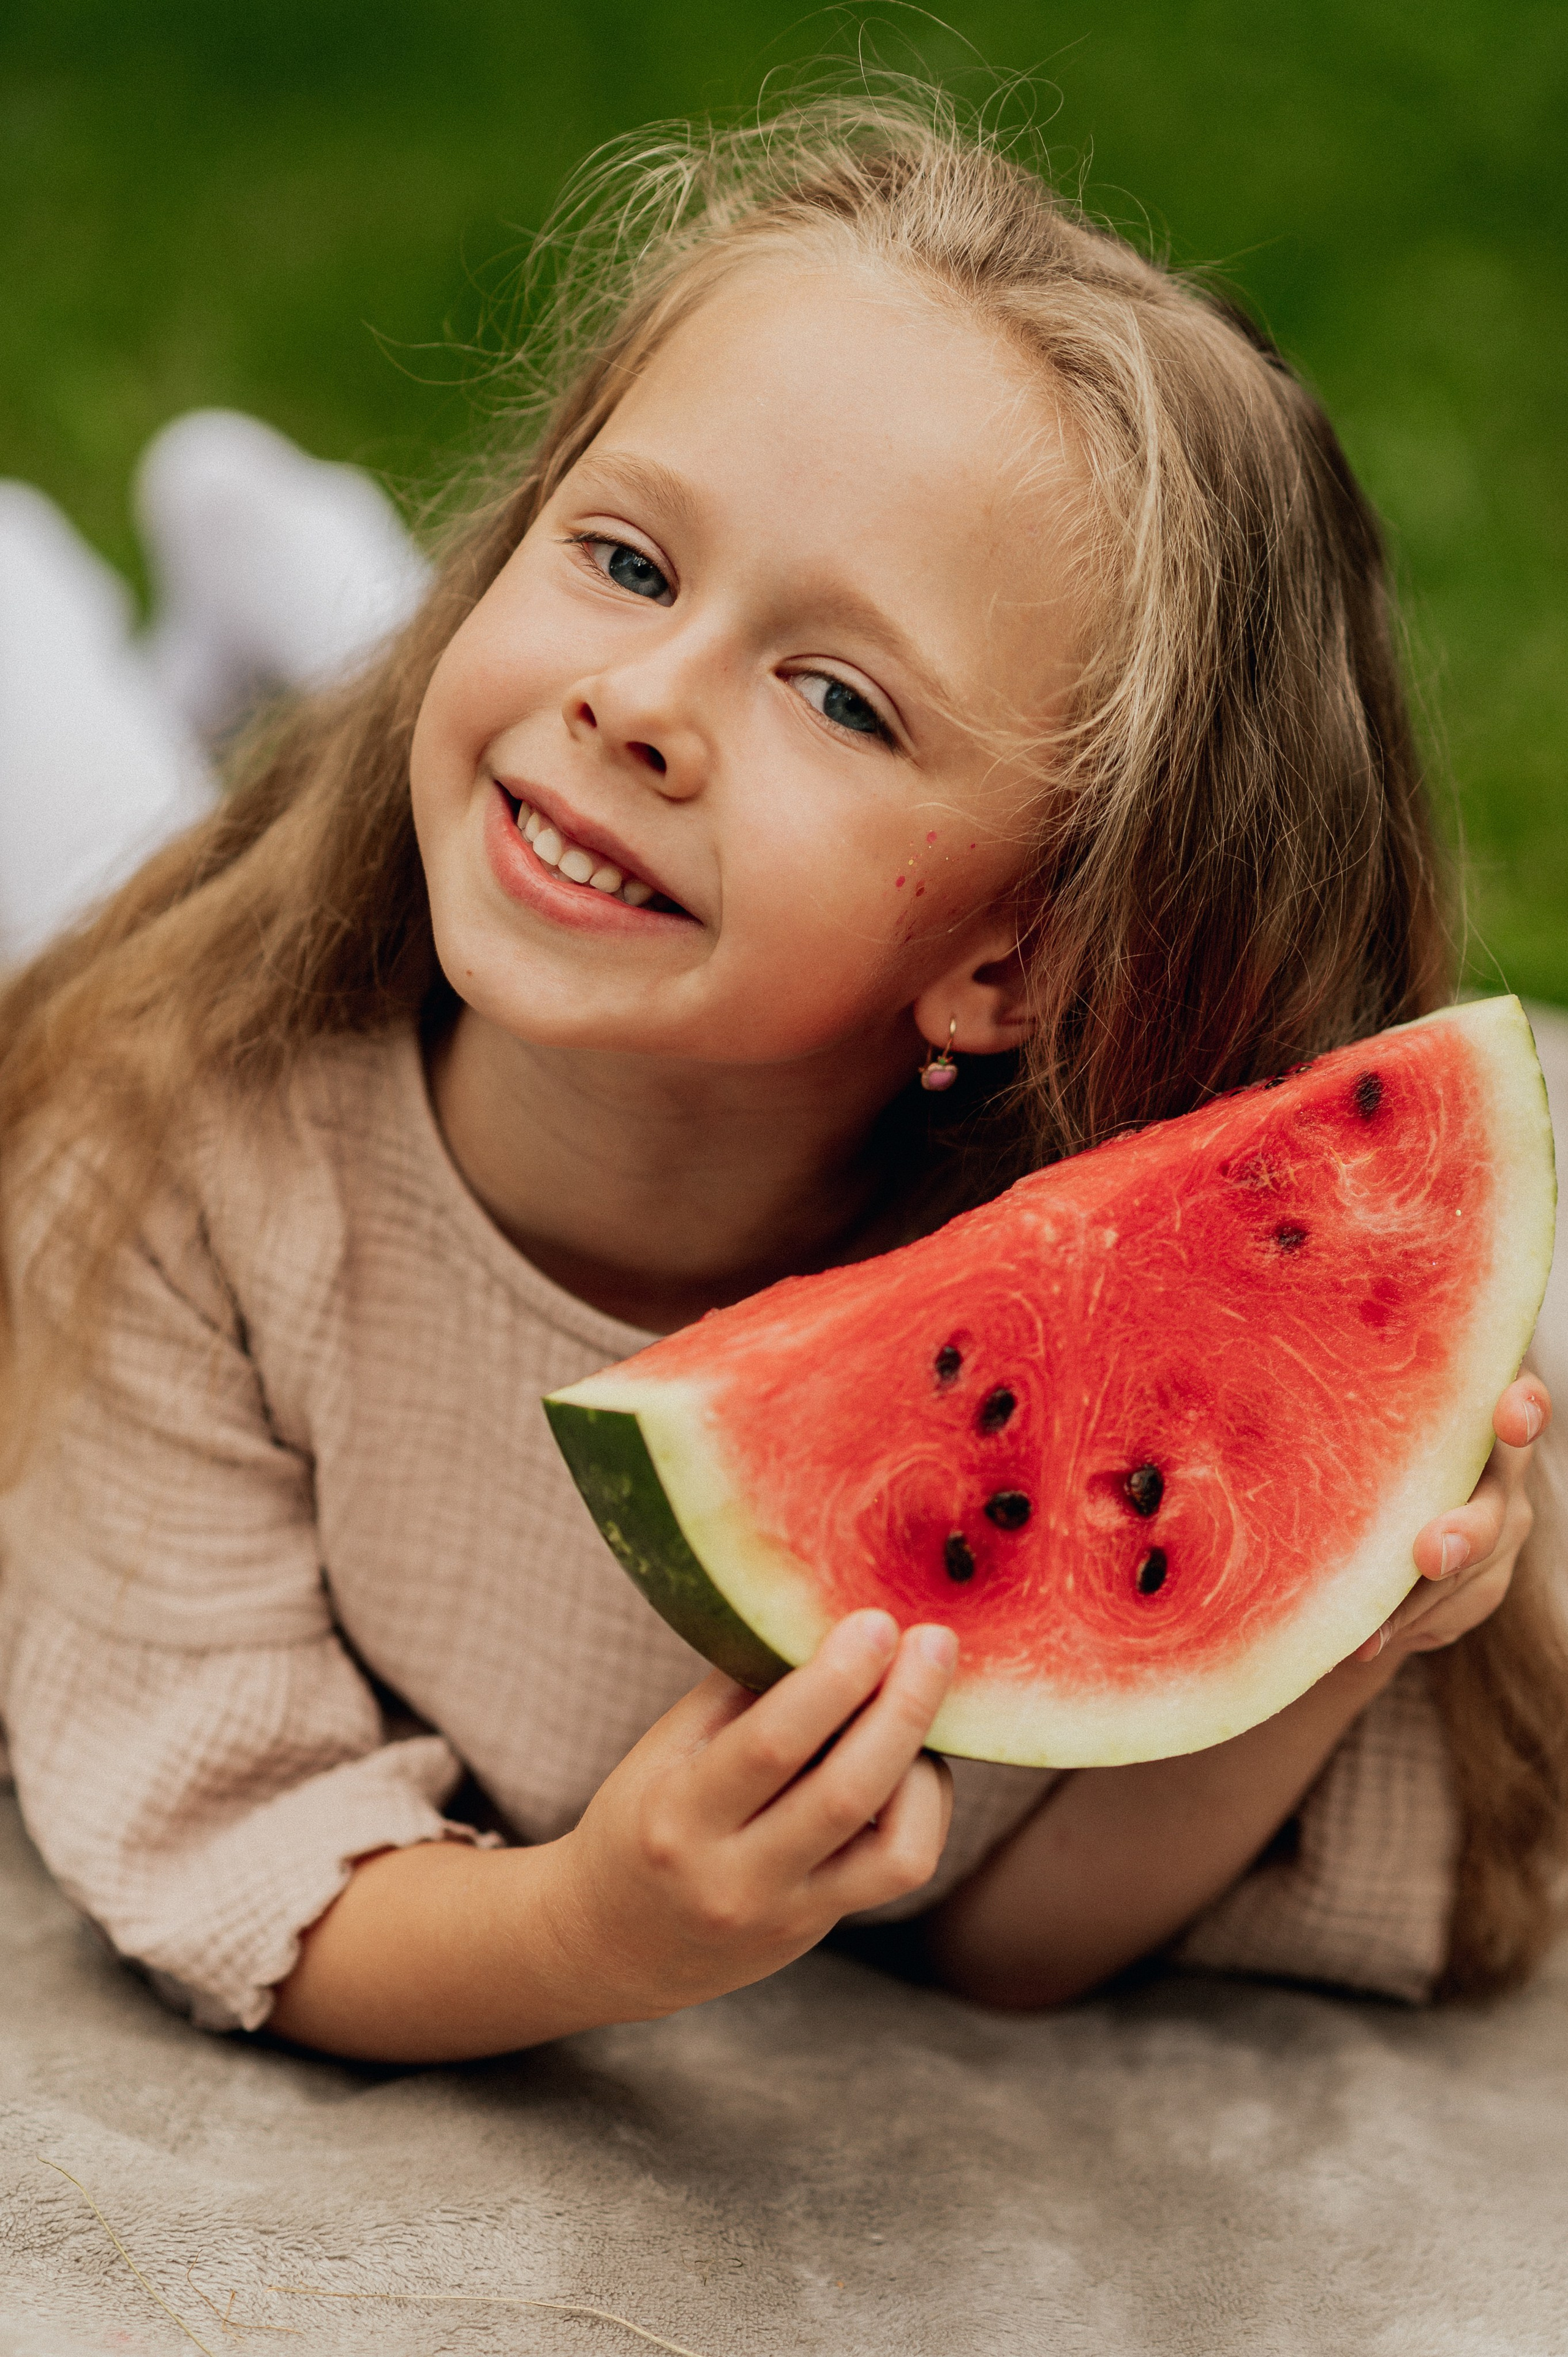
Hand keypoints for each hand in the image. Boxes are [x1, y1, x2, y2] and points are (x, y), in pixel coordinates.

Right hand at [550, 1609, 956, 2021]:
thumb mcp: (664, 1751)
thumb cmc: (640, 1822)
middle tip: (936, 1641)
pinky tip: (914, 1765)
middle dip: (903, 1707)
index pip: (771, 1743)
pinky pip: (901, 1867)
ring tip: (923, 1706)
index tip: (877, 1621)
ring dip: (925, 1764)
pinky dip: (923, 1806)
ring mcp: (785, 1914)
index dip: (835, 1678)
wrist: (616, 1944)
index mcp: (679, 1817)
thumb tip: (825, 1620)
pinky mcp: (821, 1926)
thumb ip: (740, 1692)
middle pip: (846, 1793)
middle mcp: (733, 1878)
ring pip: (895, 1848)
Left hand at [1355, 1375, 1550, 1662]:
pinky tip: (1367, 1639)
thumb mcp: (1359, 1422)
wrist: (1367, 1503)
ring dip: (1419, 1600)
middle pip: (1496, 1504)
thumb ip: (1357, 1418)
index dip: (1522, 1408)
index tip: (1509, 1420)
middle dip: (1469, 1531)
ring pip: (1470, 1570)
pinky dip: (1407, 1623)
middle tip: (1430, 1553)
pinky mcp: (1486, 1580)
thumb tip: (1286, 1426)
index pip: (1519, 1399)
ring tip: (1368, 1632)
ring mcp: (1501, 1527)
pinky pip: (1451, 1608)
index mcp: (1474, 1409)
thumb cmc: (1356, 1436)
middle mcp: (1501, 1470)